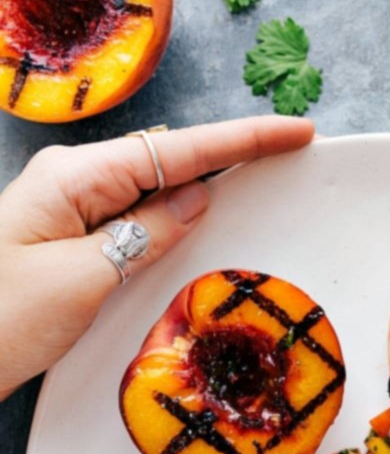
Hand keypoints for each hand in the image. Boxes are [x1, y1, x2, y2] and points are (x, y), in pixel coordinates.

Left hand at [0, 115, 313, 399]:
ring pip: (152, 185)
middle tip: (290, 150)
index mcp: (74, 177)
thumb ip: (146, 234)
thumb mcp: (84, 281)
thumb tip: (196, 199)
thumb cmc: (1, 321)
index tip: (295, 132)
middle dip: (230, 150)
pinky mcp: (67, 238)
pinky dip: (172, 214)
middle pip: (168, 156)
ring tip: (261, 175)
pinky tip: (198, 216)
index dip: (243, 139)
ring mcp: (67, 208)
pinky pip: (132, 215)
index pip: (176, 150)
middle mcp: (71, 181)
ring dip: (204, 180)